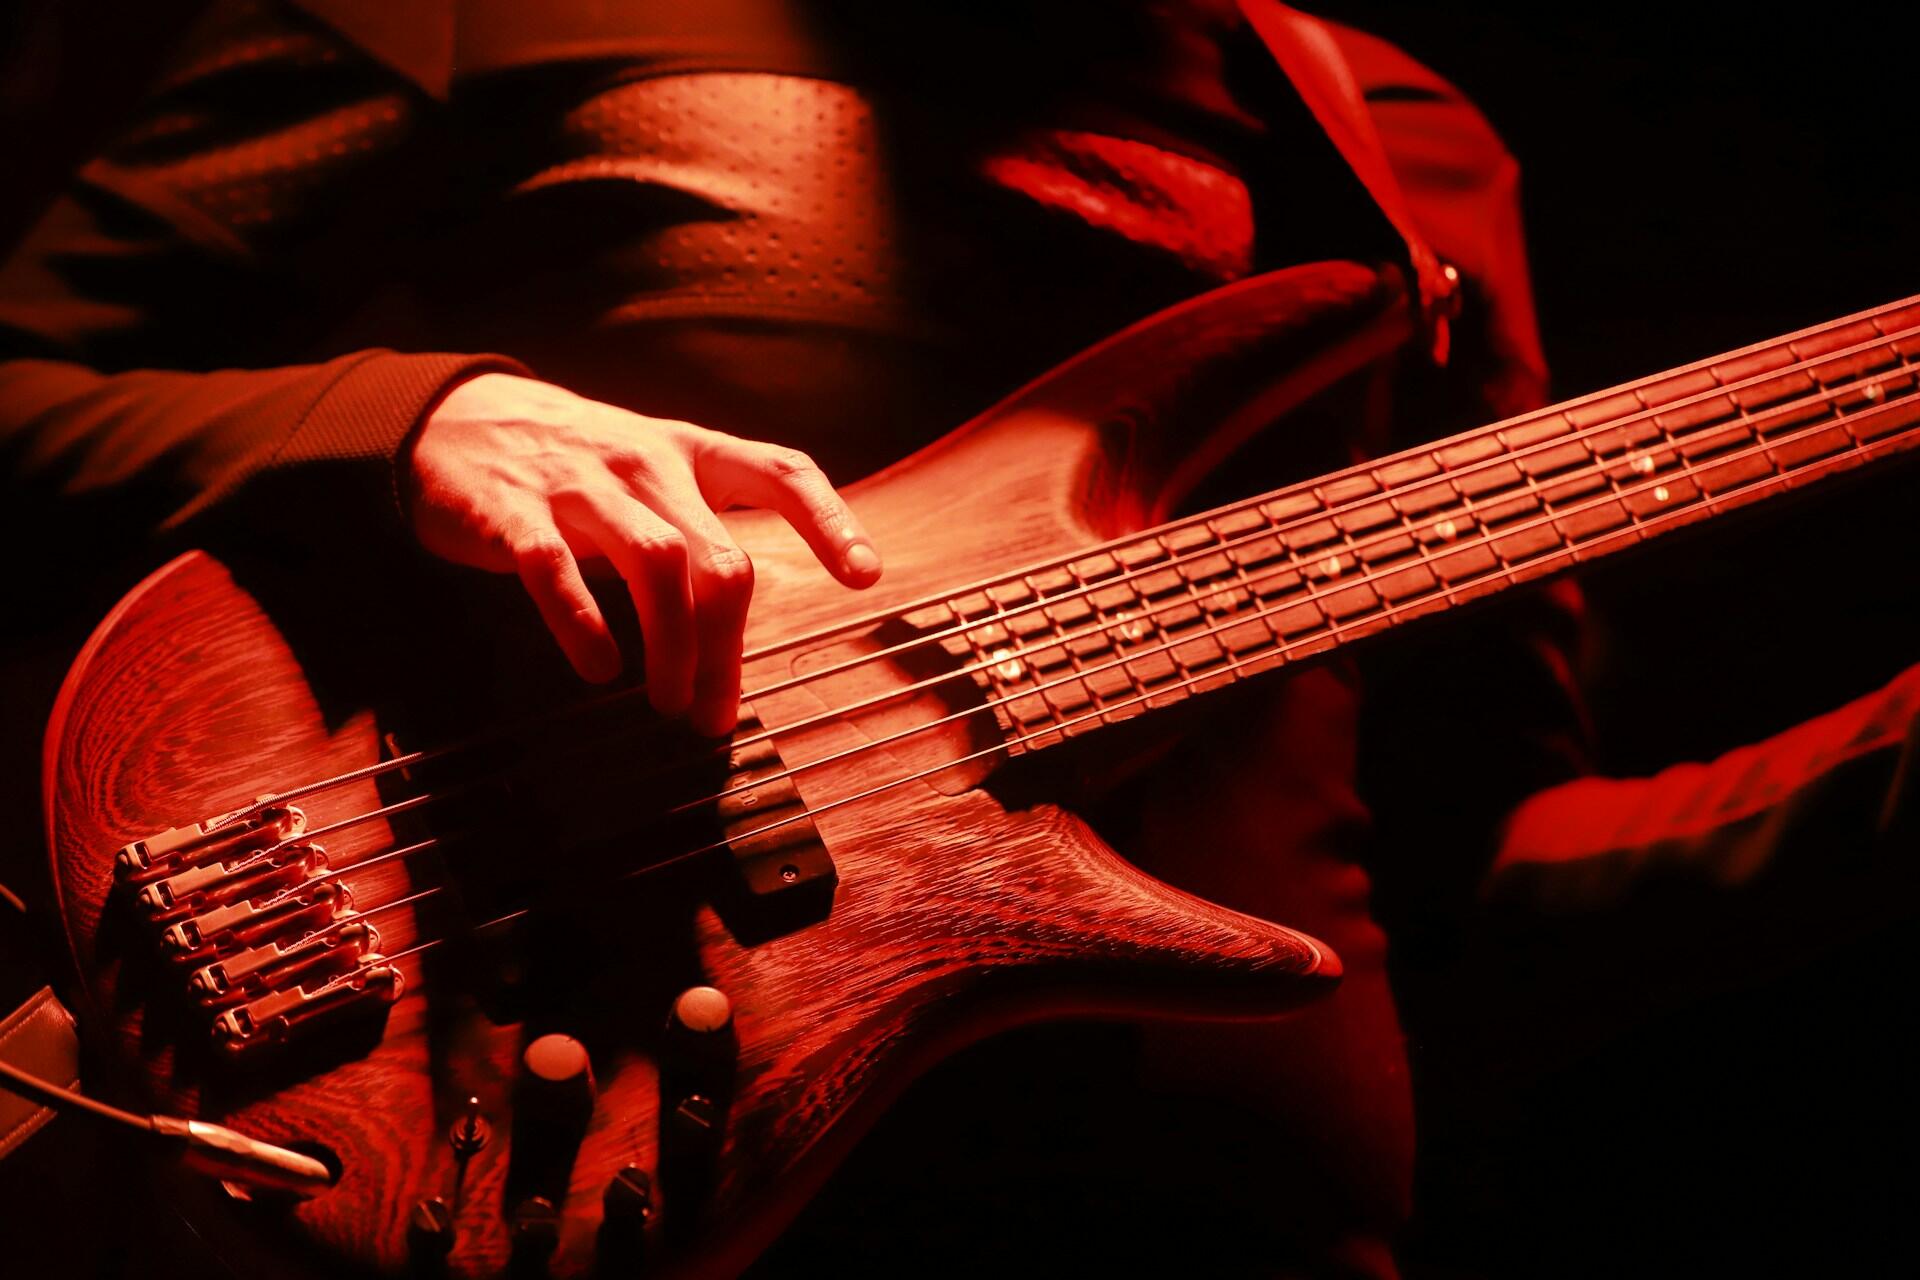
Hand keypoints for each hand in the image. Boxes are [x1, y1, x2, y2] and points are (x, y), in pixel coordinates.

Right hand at [405, 372, 881, 733]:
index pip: (780, 472)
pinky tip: (599, 669)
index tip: (864, 576)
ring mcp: (579, 485)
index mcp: (691, 451)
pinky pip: (557, 571)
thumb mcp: (652, 473)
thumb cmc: (576, 466)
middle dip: (728, 647)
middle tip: (715, 713)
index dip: (830, 521)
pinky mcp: (512, 513)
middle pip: (719, 558)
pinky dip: (583, 626)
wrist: (452, 418)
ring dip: (674, 648)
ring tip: (668, 704)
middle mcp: (645, 462)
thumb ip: (701, 533)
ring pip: (656, 565)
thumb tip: (738, 637)